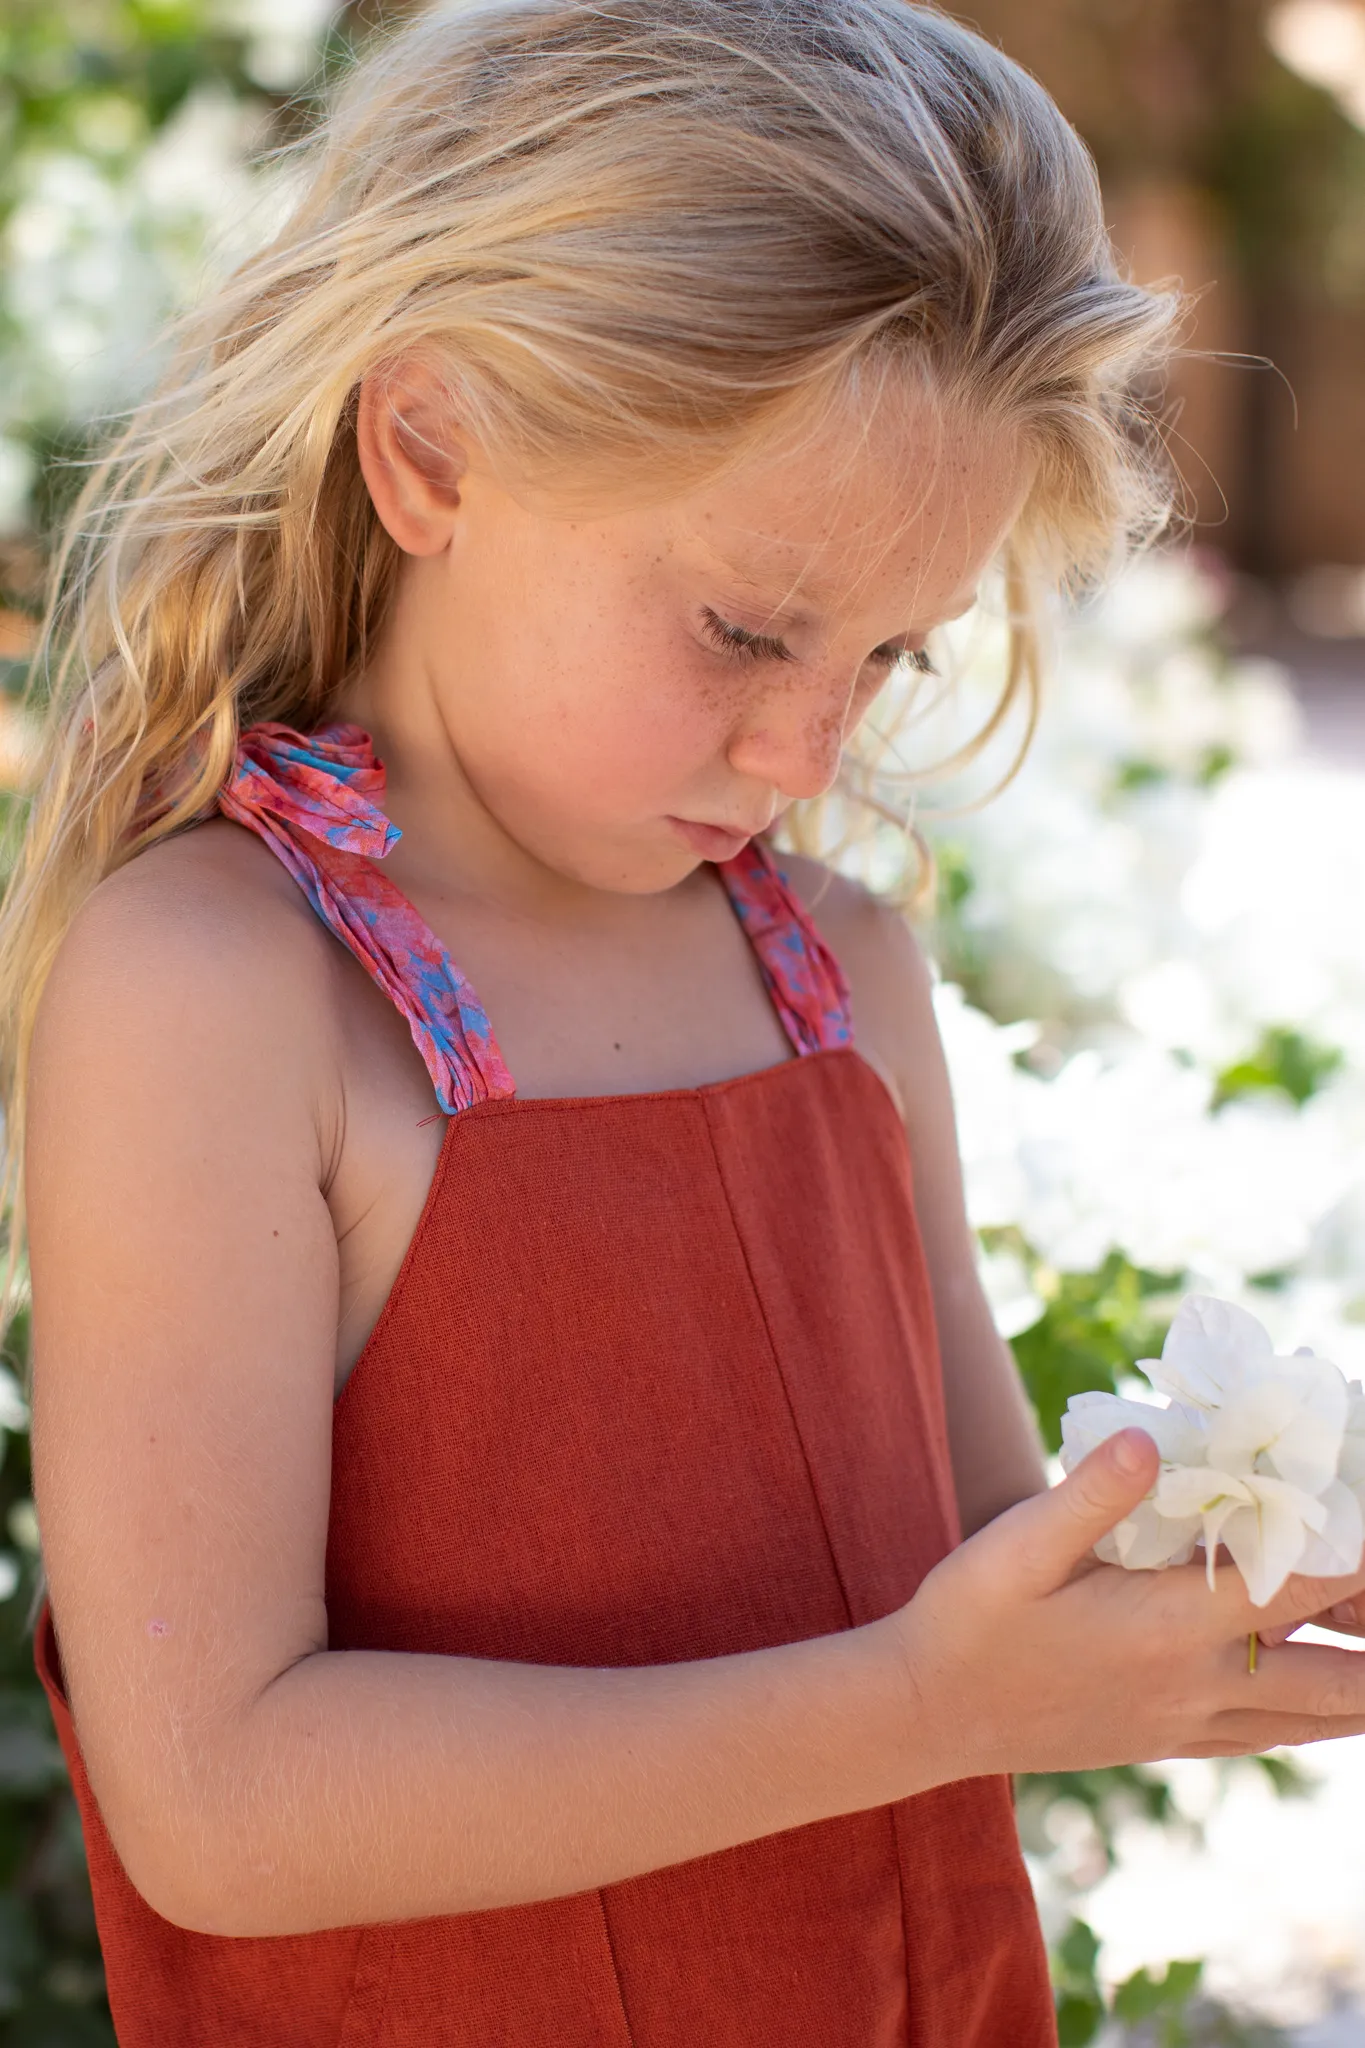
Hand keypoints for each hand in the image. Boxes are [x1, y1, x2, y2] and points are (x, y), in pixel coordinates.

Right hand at [887, 1428, 1364, 1786]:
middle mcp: (1197, 1685)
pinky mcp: (1169, 1740)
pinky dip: (1316, 1714)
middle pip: (1339, 1681)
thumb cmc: (967, 1620)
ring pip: (1315, 1721)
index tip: (1359, 1503)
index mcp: (1170, 1628)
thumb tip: (1149, 1436)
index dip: (1351, 1549)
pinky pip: (1271, 1737)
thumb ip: (1089, 1495)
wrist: (926, 1714)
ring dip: (1359, 1682)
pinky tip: (1321, 1686)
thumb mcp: (1014, 1547)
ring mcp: (1188, 1722)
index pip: (1297, 1587)